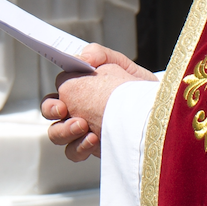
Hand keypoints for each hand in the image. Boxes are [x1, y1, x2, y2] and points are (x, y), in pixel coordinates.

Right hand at [42, 44, 156, 160]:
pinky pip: (73, 151)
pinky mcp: (91, 148)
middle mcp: (78, 108)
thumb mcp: (122, 65)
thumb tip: (81, 58)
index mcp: (82, 87)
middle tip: (63, 109)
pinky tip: (93, 139)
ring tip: (83, 125)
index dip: (59, 88)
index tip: (66, 91)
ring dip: (64, 129)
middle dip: (51, 109)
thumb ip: (98, 54)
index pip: (60, 86)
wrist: (157, 114)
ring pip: (57, 133)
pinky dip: (79, 147)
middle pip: (50, 110)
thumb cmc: (138, 89)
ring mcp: (82, 129)